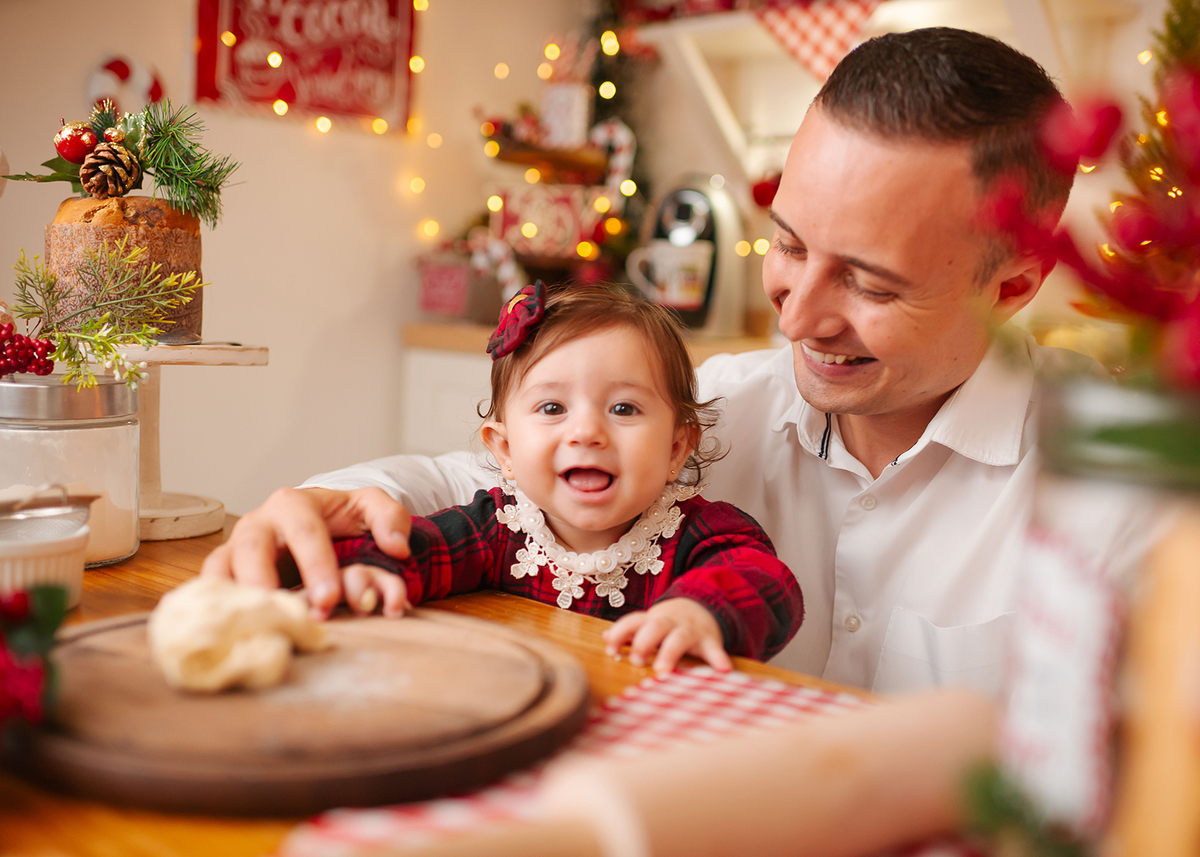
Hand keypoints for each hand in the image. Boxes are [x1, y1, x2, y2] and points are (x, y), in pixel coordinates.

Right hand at [201, 486, 411, 618]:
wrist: (317, 526)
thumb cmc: (342, 519)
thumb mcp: (372, 507)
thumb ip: (391, 518)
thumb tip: (396, 547)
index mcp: (294, 504)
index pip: (304, 532)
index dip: (316, 565)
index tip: (329, 598)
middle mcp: (258, 524)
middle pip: (252, 549)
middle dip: (265, 583)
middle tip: (282, 614)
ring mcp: (236, 549)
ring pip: (220, 568)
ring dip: (230, 597)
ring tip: (246, 627)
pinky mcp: (224, 573)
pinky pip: (209, 588)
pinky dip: (211, 607)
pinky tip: (221, 631)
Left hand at [602, 598, 733, 674]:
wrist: (702, 607)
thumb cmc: (668, 624)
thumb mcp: (649, 623)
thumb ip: (629, 631)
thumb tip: (604, 637)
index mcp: (652, 620)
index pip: (633, 622)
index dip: (620, 633)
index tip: (610, 650)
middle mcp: (670, 623)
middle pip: (655, 627)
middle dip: (644, 642)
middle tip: (636, 660)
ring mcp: (690, 630)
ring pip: (679, 638)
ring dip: (670, 653)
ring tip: (662, 670)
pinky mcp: (710, 640)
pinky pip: (714, 649)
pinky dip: (718, 659)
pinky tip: (723, 671)